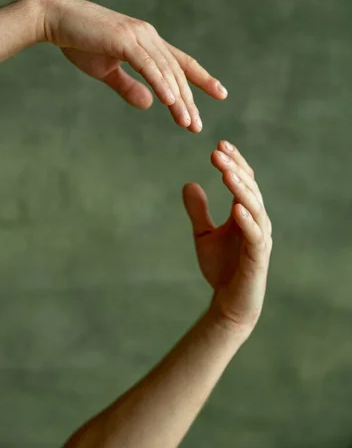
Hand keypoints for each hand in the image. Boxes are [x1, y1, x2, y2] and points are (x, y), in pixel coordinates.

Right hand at [42, 0, 227, 131]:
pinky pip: (148, 65)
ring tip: (187, 123)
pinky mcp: (124, 39)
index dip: (202, 78)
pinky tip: (170, 102)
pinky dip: (160, 84)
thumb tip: (149, 104)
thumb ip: (128, 87)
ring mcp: (138, 36)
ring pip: (166, 72)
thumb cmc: (79, 43)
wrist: (54, 19)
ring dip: (178, 100)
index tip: (220, 94)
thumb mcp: (107, 71)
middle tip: (197, 126)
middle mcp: (149, 36)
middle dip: (189, 101)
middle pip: (177, 73)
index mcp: (148, 42)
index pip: (181, 62)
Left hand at [183, 141, 271, 335]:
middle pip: (250, 188)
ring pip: (255, 207)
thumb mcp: (203, 234)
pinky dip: (247, 220)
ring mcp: (260, 238)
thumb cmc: (221, 268)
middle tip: (217, 153)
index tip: (218, 145)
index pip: (243, 181)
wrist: (229, 303)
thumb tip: (188, 183)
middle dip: (234, 169)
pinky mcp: (258, 257)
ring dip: (241, 190)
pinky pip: (255, 235)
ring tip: (226, 173)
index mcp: (245, 213)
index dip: (234, 162)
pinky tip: (236, 208)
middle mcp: (257, 221)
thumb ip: (198, 211)